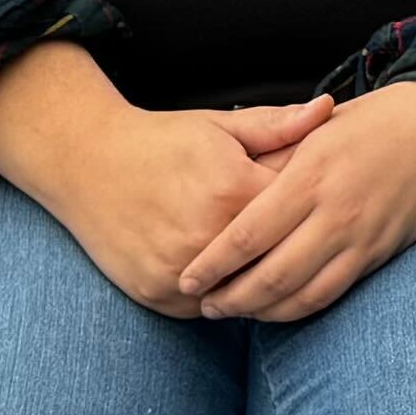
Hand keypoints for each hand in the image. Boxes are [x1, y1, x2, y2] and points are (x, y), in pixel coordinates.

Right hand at [0, 87, 334, 311]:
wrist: (86, 163)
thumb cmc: (161, 141)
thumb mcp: (220, 126)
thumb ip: (278, 125)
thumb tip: (330, 107)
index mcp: (231, 191)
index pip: (296, 213)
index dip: (311, 207)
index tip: (321, 201)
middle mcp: (206, 238)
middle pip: (273, 258)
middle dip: (290, 248)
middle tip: (303, 239)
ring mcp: (179, 273)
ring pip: (243, 291)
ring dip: (258, 281)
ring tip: (273, 261)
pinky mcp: (158, 295)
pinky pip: (208, 307)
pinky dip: (223, 295)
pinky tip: (233, 278)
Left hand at [179, 80, 415, 324]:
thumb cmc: (375, 121)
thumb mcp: (318, 127)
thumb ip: (274, 156)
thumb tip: (224, 189)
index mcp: (312, 175)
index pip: (249, 233)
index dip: (214, 263)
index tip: (188, 278)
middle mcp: (336, 212)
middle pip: (270, 274)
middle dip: (230, 298)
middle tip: (203, 304)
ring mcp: (361, 238)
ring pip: (301, 294)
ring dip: (261, 312)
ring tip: (232, 311)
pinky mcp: (379, 254)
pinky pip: (331, 294)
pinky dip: (297, 309)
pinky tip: (275, 309)